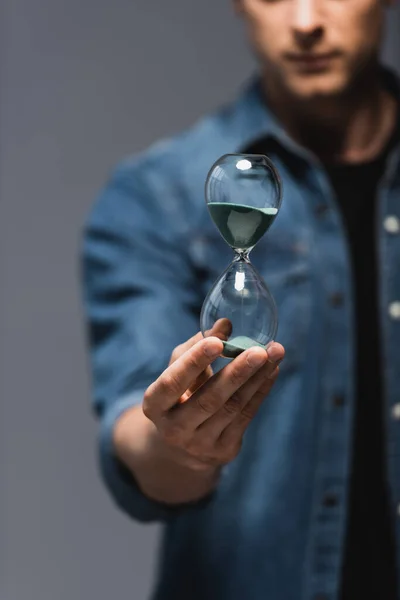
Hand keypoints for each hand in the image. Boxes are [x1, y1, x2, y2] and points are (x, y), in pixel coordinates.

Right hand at [143, 320, 284, 472]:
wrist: (181, 446)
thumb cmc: (178, 394)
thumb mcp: (177, 369)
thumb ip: (197, 346)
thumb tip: (225, 324)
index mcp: (154, 406)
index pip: (172, 383)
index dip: (194, 362)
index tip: (217, 342)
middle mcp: (174, 430)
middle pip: (209, 399)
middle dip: (237, 373)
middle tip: (259, 350)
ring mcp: (200, 444)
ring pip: (233, 408)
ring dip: (257, 378)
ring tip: (274, 354)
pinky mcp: (224, 451)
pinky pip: (246, 417)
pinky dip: (261, 391)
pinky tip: (272, 370)